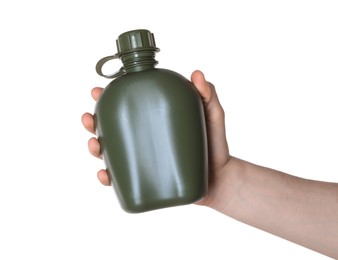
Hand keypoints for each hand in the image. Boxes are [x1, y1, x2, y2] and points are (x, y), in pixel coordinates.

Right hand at [81, 70, 230, 205]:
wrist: (221, 179)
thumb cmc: (215, 144)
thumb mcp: (212, 115)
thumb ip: (207, 94)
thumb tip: (197, 74)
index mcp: (154, 119)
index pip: (128, 105)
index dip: (109, 97)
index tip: (97, 91)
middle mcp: (145, 138)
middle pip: (112, 127)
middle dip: (94, 121)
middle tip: (89, 118)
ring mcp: (144, 159)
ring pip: (112, 152)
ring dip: (96, 147)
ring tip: (95, 144)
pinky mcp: (146, 179)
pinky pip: (121, 178)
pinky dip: (108, 177)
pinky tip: (104, 174)